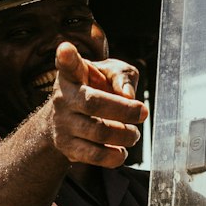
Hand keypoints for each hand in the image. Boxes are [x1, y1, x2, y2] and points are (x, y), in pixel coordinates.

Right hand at [49, 41, 146, 166]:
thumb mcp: (109, 74)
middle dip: (124, 110)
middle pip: (94, 103)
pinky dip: (114, 156)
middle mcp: (63, 98)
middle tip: (143, 112)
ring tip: (134, 134)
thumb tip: (128, 94)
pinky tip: (121, 151)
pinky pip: (94, 155)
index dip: (67, 57)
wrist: (68, 120)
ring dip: (125, 135)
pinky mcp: (67, 147)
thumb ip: (122, 75)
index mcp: (72, 75)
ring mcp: (62, 124)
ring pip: (98, 132)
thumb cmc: (95, 90)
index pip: (68, 64)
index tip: (66, 50)